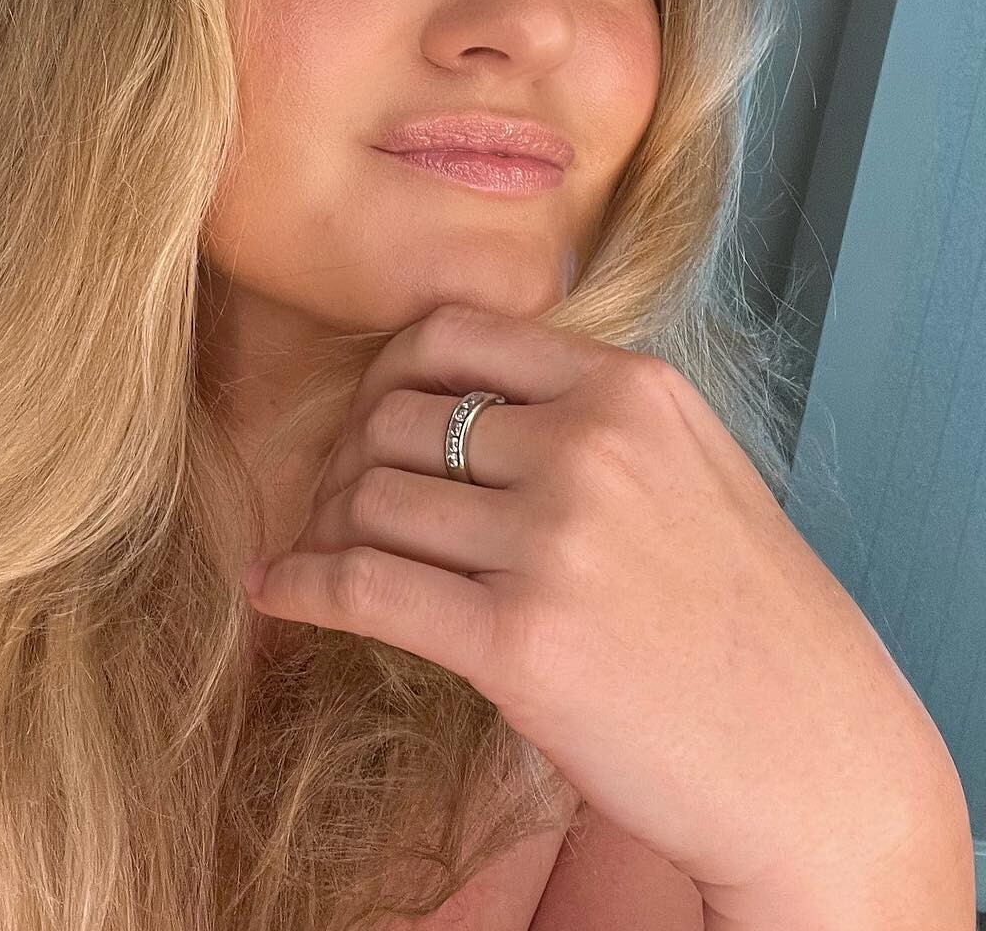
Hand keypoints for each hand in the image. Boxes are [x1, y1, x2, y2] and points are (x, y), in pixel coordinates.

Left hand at [242, 304, 959, 908]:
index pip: (451, 334)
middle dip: (345, 459)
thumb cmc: (753, 621)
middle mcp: (590, 446)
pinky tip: (279, 590)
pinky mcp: (520, 642)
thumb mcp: (692, 467)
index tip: (366, 419)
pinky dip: (303, 585)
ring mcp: (556, 542)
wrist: (818, 763)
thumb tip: (453, 396)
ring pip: (371, 498)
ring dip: (322, 526)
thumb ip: (590, 416)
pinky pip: (365, 586)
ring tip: (315, 553)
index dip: (384, 375)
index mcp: (629, 389)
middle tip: (332, 503)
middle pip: (396, 417)